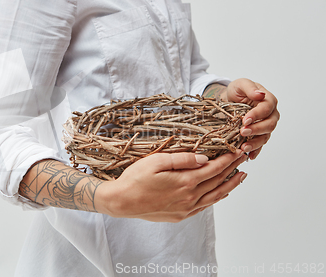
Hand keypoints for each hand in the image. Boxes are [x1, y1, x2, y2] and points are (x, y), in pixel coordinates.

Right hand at [96, 151, 246, 222]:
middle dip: (233, 168)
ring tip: (241, 176)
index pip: (214, 168)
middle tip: (244, 158)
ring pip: (215, 196)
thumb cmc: (135, 179)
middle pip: (218, 181)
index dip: (227, 159)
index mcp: (185, 181)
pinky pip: (205, 206)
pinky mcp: (180, 215)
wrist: (122, 202)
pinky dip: (217, 198)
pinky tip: (221, 193)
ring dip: (230, 185)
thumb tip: (204, 158)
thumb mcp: (156, 161)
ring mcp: (186, 208)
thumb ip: (182, 159)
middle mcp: (189, 197)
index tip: (237, 150)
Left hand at [221, 78, 279, 159]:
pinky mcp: (259, 134)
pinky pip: (260, 144)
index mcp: (269, 100)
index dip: (256, 115)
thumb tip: (260, 94)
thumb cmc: (237, 91)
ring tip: (244, 147)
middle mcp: (271, 114)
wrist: (229, 100)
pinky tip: (249, 156)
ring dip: (255, 143)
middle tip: (243, 132)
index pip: (266, 109)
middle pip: (269, 124)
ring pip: (265, 136)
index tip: (244, 120)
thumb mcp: (240, 84)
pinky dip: (255, 151)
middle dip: (256, 129)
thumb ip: (250, 88)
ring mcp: (265, 125)